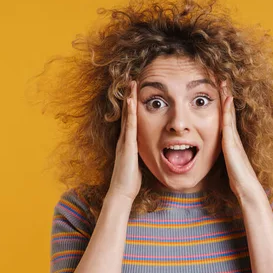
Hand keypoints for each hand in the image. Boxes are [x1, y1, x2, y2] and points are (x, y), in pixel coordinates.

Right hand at [108, 80, 141, 201]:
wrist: (122, 192)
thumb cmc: (131, 181)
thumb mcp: (139, 164)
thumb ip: (141, 155)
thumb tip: (150, 152)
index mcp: (128, 143)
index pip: (131, 120)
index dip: (132, 106)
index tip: (135, 93)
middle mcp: (124, 139)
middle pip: (127, 113)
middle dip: (129, 97)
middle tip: (131, 80)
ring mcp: (125, 141)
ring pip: (127, 115)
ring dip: (129, 99)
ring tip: (131, 83)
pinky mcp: (127, 145)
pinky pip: (130, 125)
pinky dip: (130, 112)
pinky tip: (131, 100)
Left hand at [220, 81, 262, 199]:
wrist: (247, 188)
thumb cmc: (238, 178)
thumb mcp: (228, 163)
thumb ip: (225, 155)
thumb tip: (219, 153)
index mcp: (231, 140)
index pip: (226, 117)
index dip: (223, 104)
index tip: (219, 90)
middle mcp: (233, 136)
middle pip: (229, 111)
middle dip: (226, 95)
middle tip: (223, 78)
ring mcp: (234, 138)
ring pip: (229, 113)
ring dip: (227, 97)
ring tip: (224, 82)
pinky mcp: (232, 143)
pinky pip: (228, 123)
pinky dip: (228, 111)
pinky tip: (227, 100)